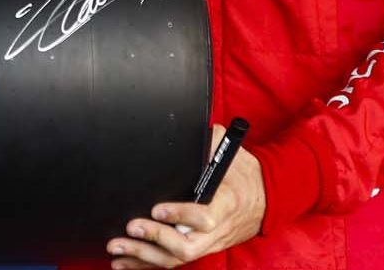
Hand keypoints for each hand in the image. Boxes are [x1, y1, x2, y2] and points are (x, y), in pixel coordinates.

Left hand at [106, 124, 265, 267]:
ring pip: (176, 258)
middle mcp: (217, 229)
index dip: (180, 216)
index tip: (157, 209)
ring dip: (143, 255)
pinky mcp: (201, 249)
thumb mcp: (230, 151)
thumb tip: (182, 128)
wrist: (266, 198)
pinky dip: (147, 264)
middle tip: (131, 227)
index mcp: (226, 203)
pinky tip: (125, 262)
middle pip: (186, 246)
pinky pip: (173, 261)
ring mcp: (209, 243)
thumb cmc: (244, 173)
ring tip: (116, 248)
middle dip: (155, 239)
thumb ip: (208, 141)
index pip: (205, 218)